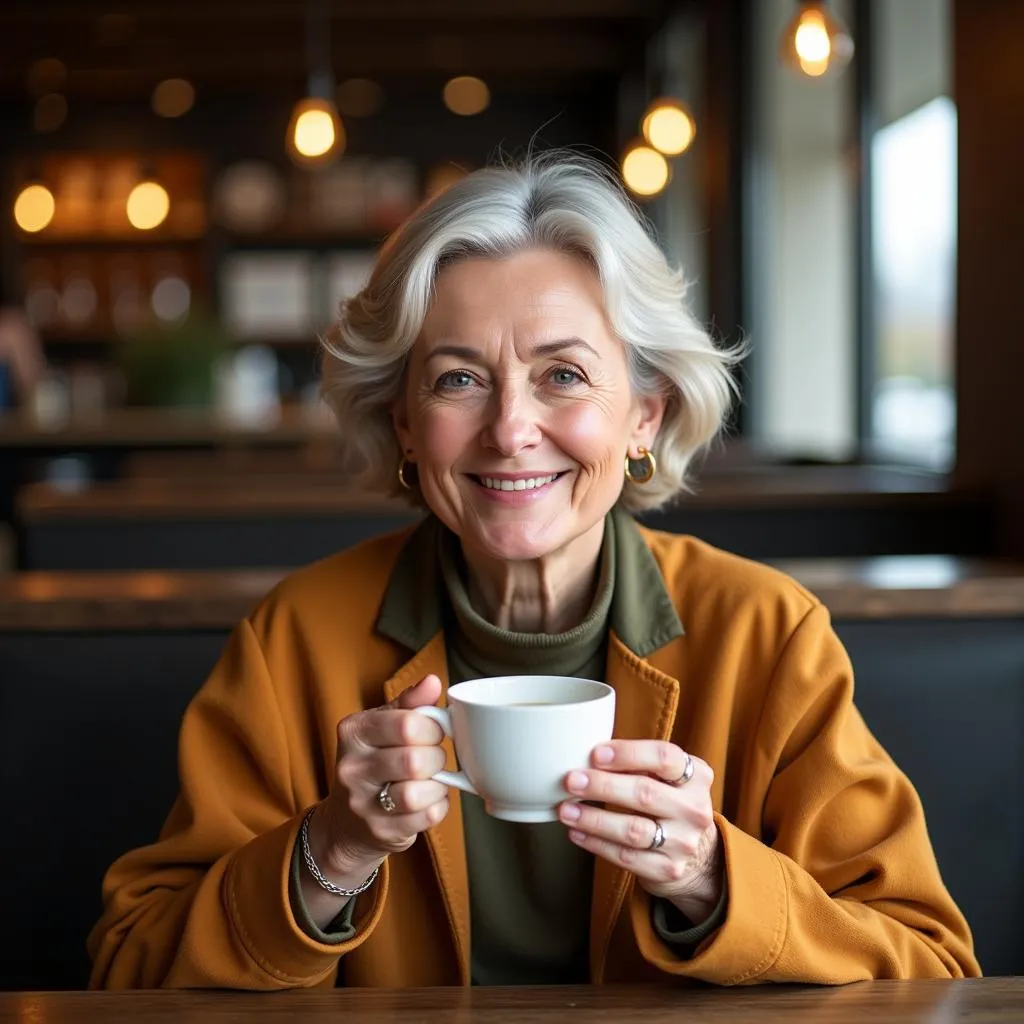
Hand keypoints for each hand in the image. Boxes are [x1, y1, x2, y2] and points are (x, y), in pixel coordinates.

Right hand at [306, 674, 448, 888]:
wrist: (345, 823)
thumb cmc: (373, 764)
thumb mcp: (382, 726)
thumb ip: (409, 703)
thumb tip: (432, 681)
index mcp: (353, 732)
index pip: (407, 724)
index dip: (432, 728)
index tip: (431, 732)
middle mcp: (352, 768)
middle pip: (415, 760)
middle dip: (436, 758)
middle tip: (432, 758)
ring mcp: (363, 804)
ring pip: (420, 792)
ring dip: (437, 785)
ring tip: (430, 780)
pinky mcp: (380, 832)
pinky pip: (428, 816)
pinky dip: (437, 805)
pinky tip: (427, 800)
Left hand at [558, 741, 721, 923]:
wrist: (696, 858)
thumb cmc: (667, 803)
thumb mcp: (666, 778)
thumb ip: (638, 763)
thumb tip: (586, 754)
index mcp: (696, 776)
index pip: (664, 757)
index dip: (628, 754)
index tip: (596, 754)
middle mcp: (694, 809)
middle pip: (645, 793)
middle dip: (602, 786)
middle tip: (571, 781)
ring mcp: (684, 843)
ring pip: (633, 830)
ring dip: (594, 819)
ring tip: (566, 810)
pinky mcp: (668, 870)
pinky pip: (626, 857)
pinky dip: (596, 843)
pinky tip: (577, 832)